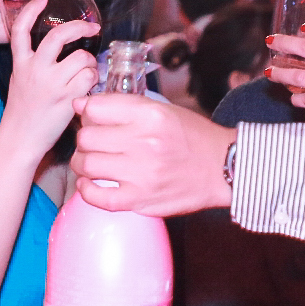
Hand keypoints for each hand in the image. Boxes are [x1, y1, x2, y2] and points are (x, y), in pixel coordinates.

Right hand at [4, 0, 99, 151]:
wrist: (19, 140)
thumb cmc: (22, 112)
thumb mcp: (19, 80)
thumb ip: (33, 63)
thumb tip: (61, 50)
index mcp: (20, 64)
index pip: (20, 29)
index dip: (32, 10)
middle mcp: (35, 70)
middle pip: (58, 36)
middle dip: (80, 27)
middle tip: (92, 28)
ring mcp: (51, 84)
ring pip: (82, 58)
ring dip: (90, 62)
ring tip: (87, 71)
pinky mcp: (67, 98)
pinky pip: (90, 77)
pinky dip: (93, 79)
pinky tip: (88, 86)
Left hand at [71, 92, 233, 215]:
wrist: (223, 168)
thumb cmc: (192, 138)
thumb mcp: (163, 110)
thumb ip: (123, 106)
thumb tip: (81, 105)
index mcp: (150, 115)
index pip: (96, 108)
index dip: (87, 111)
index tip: (90, 117)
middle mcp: (145, 142)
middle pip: (87, 137)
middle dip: (84, 138)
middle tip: (92, 142)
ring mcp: (142, 174)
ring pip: (87, 165)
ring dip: (82, 163)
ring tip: (91, 161)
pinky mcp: (141, 200)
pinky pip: (98, 198)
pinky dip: (86, 190)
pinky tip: (91, 183)